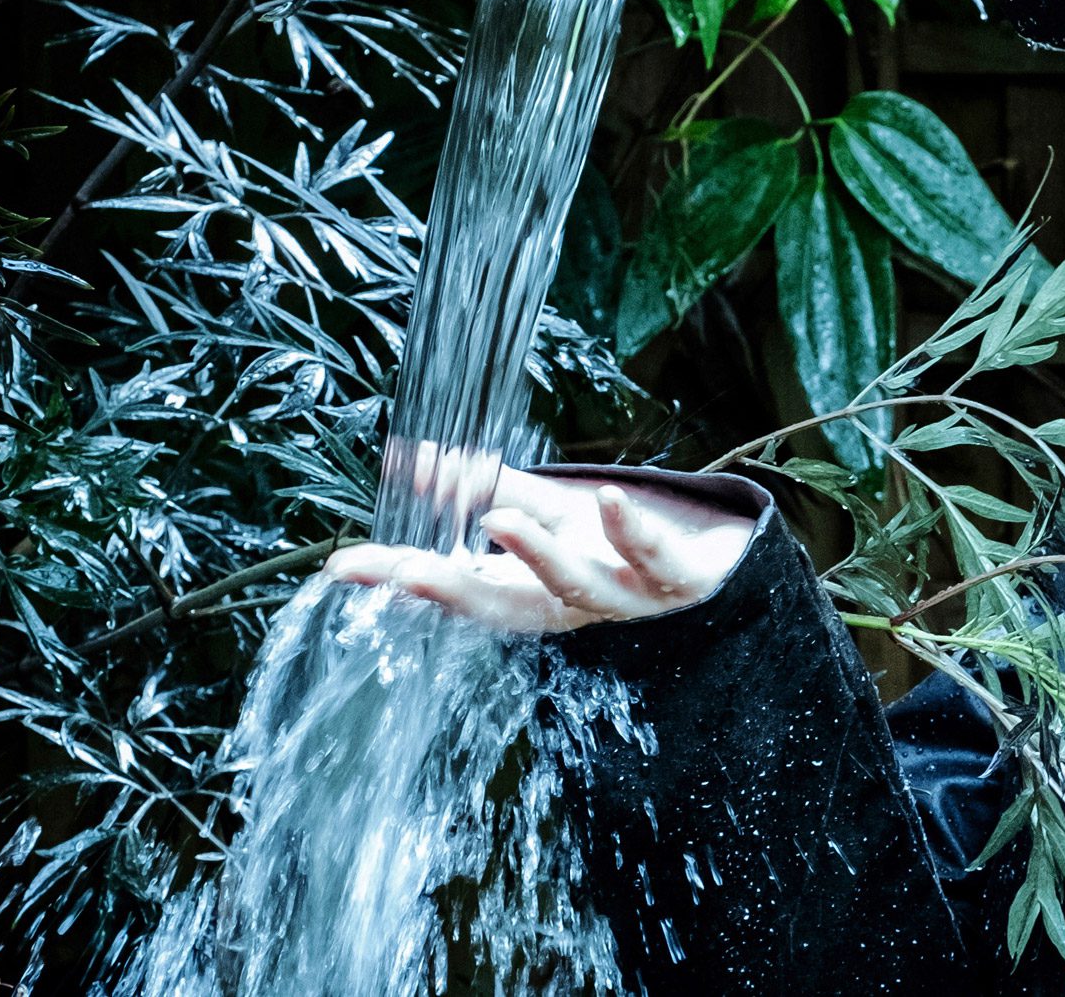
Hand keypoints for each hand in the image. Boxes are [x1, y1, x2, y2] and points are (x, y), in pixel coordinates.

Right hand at [322, 445, 754, 633]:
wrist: (717, 566)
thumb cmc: (619, 543)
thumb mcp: (549, 511)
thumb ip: (482, 490)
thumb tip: (405, 459)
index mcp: (533, 592)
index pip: (457, 588)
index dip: (403, 578)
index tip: (347, 567)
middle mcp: (573, 604)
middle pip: (506, 606)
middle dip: (454, 591)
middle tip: (406, 571)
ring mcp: (625, 596)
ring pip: (576, 588)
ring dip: (535, 557)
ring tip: (498, 521)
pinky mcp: (679, 580)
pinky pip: (655, 559)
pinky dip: (633, 532)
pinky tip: (612, 499)